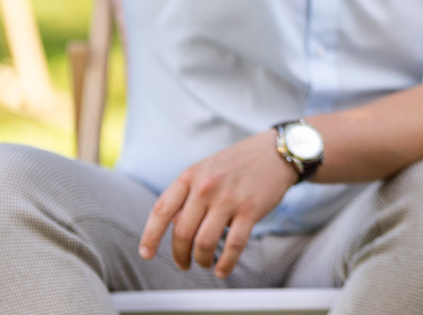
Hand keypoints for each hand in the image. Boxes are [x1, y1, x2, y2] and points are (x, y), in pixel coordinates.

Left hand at [138, 132, 297, 278]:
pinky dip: (225, 263)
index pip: (161, 210)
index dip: (150, 236)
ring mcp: (229, 199)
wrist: (276, 151)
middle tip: (183, 263)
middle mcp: (206, 187)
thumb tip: (171, 225)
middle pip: (182, 232)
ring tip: (204, 264)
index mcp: (190, 176)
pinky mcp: (251, 210)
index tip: (146, 253)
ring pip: (204, 242)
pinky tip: (222, 270)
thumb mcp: (206, 169)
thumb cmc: (239, 162)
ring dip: (201, 260)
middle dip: (179, 255)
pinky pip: (234, 245)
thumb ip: (188, 194)